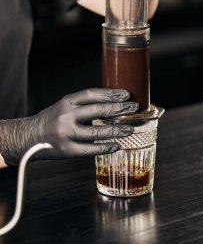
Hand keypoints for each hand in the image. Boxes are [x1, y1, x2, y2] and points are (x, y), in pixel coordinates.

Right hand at [0, 88, 137, 164]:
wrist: (27, 137)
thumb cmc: (50, 120)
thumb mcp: (64, 106)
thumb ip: (83, 105)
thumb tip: (111, 103)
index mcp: (66, 102)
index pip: (92, 94)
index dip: (110, 93)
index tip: (126, 94)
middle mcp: (66, 116)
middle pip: (98, 110)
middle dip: (119, 109)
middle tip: (133, 108)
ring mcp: (66, 134)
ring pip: (97, 131)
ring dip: (116, 130)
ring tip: (129, 129)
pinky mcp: (67, 150)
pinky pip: (90, 149)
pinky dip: (105, 147)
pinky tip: (116, 145)